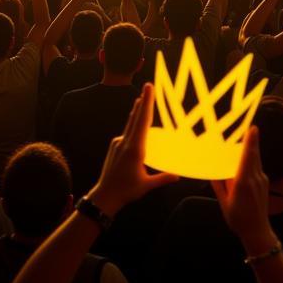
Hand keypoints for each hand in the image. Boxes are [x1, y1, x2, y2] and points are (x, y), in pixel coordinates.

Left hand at [88, 83, 178, 216]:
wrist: (104, 195)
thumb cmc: (126, 191)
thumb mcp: (147, 185)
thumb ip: (163, 179)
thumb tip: (178, 176)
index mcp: (135, 149)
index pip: (143, 121)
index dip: (147, 104)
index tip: (148, 89)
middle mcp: (125, 142)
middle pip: (136, 117)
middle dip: (143, 101)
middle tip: (148, 86)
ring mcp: (118, 143)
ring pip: (130, 123)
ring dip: (137, 111)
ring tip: (141, 99)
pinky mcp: (114, 146)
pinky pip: (127, 132)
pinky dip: (133, 124)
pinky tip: (136, 124)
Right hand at [211, 126, 273, 253]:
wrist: (257, 231)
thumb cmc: (238, 219)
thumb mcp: (224, 202)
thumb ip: (219, 185)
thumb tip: (213, 170)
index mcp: (243, 182)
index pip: (247, 157)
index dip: (250, 142)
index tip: (252, 128)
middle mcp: (255, 178)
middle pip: (254, 155)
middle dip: (252, 139)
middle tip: (249, 125)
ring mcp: (262, 180)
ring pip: (257, 159)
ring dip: (253, 148)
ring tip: (247, 136)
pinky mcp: (264, 182)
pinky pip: (258, 166)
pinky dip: (252, 158)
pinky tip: (246, 155)